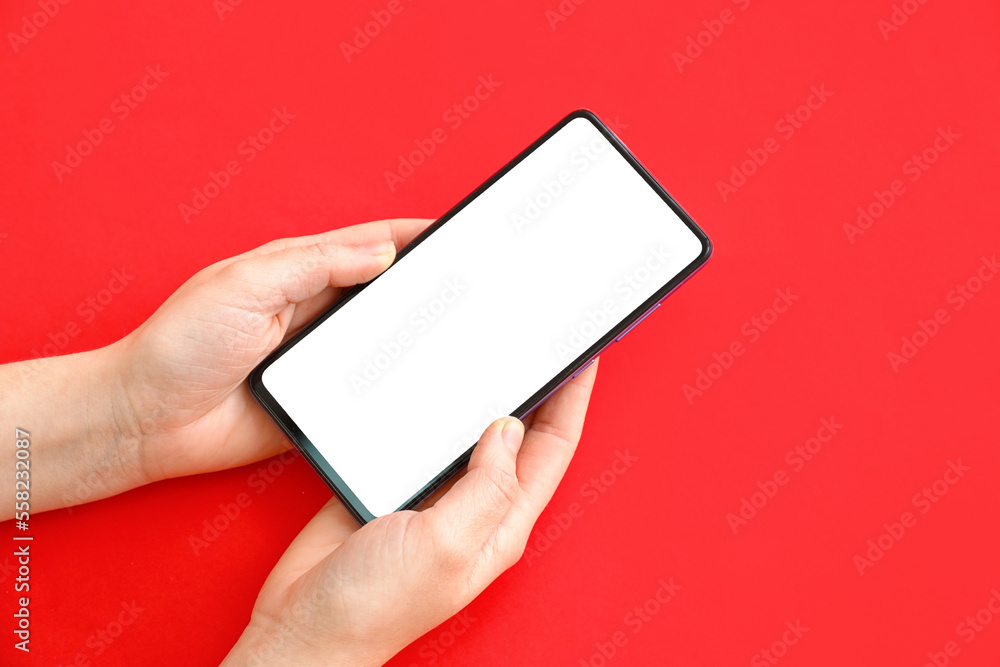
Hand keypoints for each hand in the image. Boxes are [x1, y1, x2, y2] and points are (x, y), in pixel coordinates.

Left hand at [113, 219, 433, 484]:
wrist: (148, 421)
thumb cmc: (181, 344)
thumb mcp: (246, 285)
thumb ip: (314, 264)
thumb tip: (381, 252)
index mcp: (297, 271)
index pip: (369, 245)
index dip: (414, 236)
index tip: (459, 232)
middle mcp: (314, 311)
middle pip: (386, 293)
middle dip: (428, 287)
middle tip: (475, 285)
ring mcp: (320, 359)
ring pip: (384, 342)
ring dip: (417, 338)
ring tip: (462, 332)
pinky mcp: (321, 403)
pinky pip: (369, 392)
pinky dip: (397, 386)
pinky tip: (424, 385)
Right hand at [221, 360, 598, 666]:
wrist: (306, 622)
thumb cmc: (377, 605)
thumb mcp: (447, 544)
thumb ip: (485, 485)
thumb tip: (508, 428)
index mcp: (501, 522)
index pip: (553, 449)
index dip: (572, 399)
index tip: (582, 355)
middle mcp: (475, 506)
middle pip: (519, 434)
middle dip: (536, 388)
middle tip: (542, 339)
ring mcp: (435, 493)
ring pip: (470, 430)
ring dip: (480, 392)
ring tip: (494, 348)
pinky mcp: (395, 482)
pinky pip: (422, 435)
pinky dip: (431, 407)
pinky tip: (432, 381)